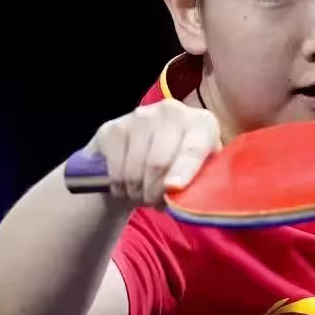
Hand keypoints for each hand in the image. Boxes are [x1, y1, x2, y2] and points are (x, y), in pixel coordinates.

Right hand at [86, 100, 221, 205]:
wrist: (148, 149)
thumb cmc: (182, 166)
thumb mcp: (199, 173)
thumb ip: (198, 182)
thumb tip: (178, 193)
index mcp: (201, 123)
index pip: (193, 148)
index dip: (183, 170)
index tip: (173, 187)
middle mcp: (172, 112)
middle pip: (158, 162)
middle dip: (155, 192)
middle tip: (155, 202)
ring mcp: (140, 117)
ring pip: (134, 169)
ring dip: (137, 192)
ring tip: (143, 195)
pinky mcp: (113, 128)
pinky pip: (115, 169)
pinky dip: (120, 186)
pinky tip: (127, 187)